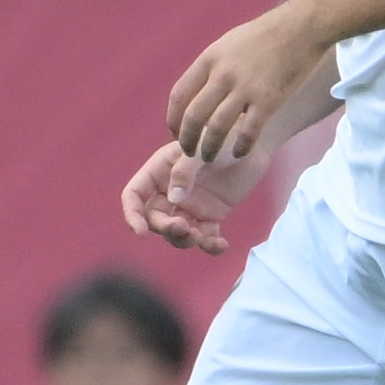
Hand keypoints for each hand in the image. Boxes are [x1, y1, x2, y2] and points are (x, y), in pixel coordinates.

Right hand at [121, 134, 266, 252]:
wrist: (252, 144)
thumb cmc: (222, 137)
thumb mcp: (201, 147)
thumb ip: (184, 171)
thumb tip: (174, 200)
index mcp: (159, 171)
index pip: (134, 195)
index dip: (132, 215)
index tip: (141, 232)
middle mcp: (170, 191)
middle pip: (155, 219)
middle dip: (165, 228)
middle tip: (184, 228)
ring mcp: (190, 206)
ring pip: (177, 233)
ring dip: (185, 240)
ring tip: (201, 236)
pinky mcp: (210, 216)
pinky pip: (205, 237)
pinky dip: (211, 246)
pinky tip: (222, 245)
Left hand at [166, 0, 327, 168]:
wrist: (300, 28)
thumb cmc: (264, 35)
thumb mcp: (228, 44)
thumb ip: (212, 67)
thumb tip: (198, 90)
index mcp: (209, 59)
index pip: (179, 95)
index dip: (173, 119)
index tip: (176, 133)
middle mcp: (223, 74)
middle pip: (193, 116)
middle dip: (187, 140)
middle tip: (188, 153)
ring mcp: (245, 88)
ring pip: (217, 128)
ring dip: (209, 148)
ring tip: (208, 158)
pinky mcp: (268, 100)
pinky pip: (248, 131)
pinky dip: (240, 146)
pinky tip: (238, 153)